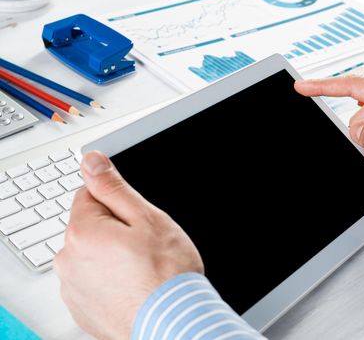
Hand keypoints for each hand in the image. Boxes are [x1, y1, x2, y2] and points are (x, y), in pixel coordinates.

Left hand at [54, 151, 203, 339]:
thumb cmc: (166, 274)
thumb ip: (114, 188)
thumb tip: (92, 161)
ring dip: (109, 256)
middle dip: (113, 229)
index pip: (88, 195)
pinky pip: (92, 281)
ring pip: (91, 254)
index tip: (136, 220)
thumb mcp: (147, 219)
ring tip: (140, 269)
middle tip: (143, 246)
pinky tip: (133, 286)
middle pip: (89, 226)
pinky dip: (109, 280)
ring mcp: (73, 287)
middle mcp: (68, 260)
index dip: (118, 203)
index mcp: (83, 232)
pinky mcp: (81, 308)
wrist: (173, 323)